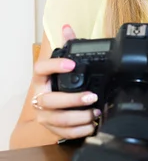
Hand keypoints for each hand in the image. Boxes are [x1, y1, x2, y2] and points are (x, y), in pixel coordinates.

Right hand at [32, 25, 99, 139]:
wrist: (49, 110)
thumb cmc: (57, 84)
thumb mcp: (63, 66)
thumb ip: (67, 46)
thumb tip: (67, 27)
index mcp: (41, 80)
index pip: (40, 69)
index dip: (54, 66)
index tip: (71, 64)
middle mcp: (40, 98)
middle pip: (50, 101)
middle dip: (72, 100)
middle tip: (92, 96)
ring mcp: (45, 116)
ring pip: (59, 119)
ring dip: (79, 117)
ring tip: (95, 111)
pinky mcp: (53, 130)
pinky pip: (65, 133)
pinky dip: (80, 130)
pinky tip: (92, 125)